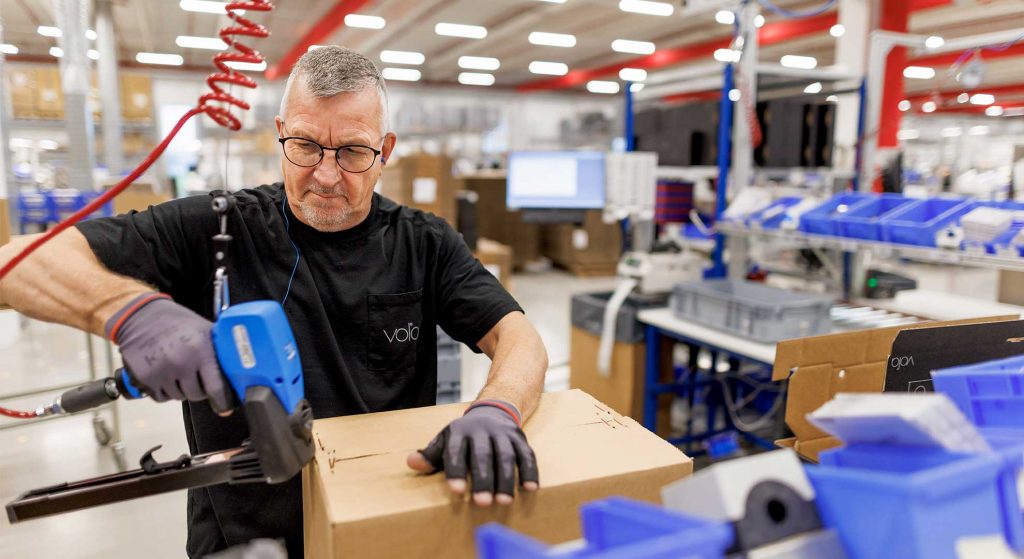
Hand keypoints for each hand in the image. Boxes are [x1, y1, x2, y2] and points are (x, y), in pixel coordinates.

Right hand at [106, 293, 231, 413]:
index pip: (216, 387)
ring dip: (181, 389)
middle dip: (199, 389)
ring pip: (179, 397)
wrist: (141, 316)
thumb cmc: (177, 323)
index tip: (225, 408)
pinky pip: (161, 397)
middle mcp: (181, 363)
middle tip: (195, 377)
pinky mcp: (144, 378)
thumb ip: (218, 352)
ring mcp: (162, 372)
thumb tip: (235, 374)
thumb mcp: (204, 330)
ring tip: (178, 371)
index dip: (222, 401)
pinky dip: (164, 391)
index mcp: (201, 350)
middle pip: (197, 395)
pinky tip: (165, 375)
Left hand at [407, 400, 538, 505]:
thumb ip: (430, 454)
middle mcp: (482, 430)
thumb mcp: (444, 440)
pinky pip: (528, 454)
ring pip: (507, 456)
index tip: (457, 491)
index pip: (456, 451)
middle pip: (483, 455)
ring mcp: (503, 434)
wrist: (493, 410)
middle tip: (483, 503)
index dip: (456, 471)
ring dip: (506, 479)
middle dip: (483, 479)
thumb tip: (412, 463)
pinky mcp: (520, 438)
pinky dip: (530, 471)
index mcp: (459, 432)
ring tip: (504, 501)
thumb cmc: (464, 436)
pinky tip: (530, 489)